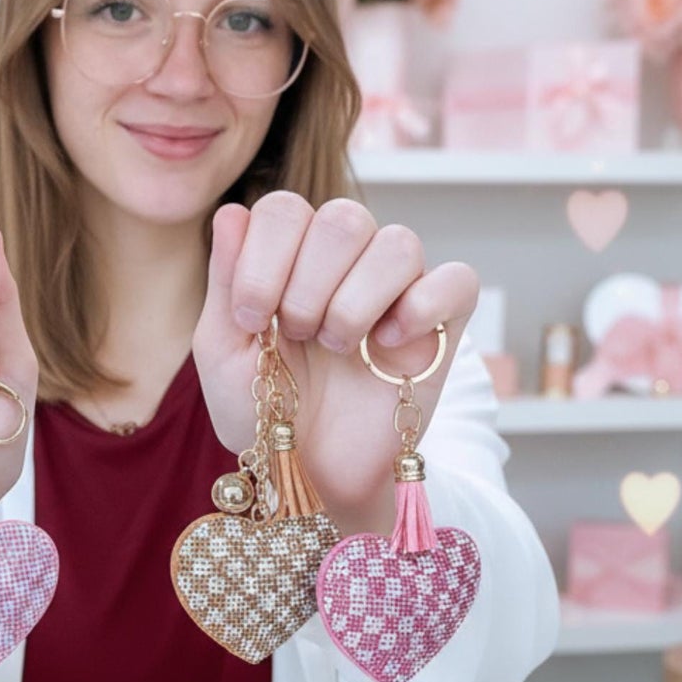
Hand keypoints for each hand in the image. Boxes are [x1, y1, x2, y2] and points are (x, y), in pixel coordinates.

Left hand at [192, 191, 479, 530]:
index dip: (263, 258)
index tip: (250, 319)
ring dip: (355, 301)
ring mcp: (399, 288)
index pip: (284, 210)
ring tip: (338, 347)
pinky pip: (457, 279)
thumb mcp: (224, 350)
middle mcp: (348, 260)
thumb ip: (226, 279)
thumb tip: (232, 211)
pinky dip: (422, 305)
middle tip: (295, 335)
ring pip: (398, 243)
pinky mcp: (443, 324)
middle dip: (308, 284)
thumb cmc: (266, 408)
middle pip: (344, 217)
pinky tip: (388, 344)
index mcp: (291, 255)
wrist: (311, 472)